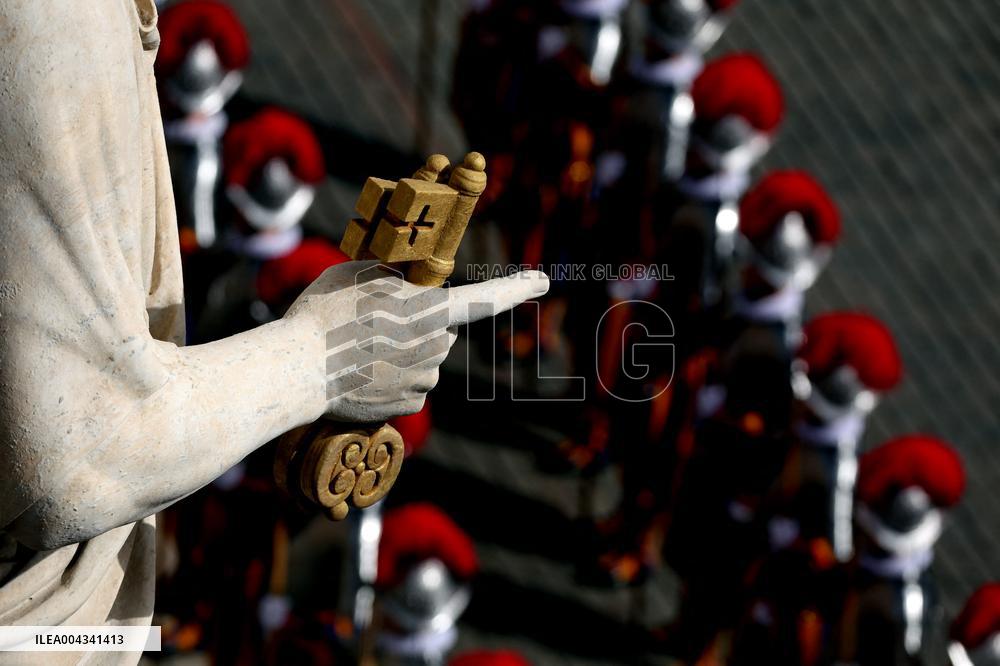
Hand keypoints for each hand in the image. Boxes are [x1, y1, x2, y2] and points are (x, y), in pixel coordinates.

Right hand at [285, 261, 548, 421]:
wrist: (298, 370)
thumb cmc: (325, 314)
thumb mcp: (359, 273)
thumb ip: (394, 277)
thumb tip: (404, 289)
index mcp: (431, 309)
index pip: (484, 298)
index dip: (516, 288)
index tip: (543, 281)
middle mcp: (437, 346)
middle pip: (439, 331)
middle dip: (418, 326)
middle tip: (372, 324)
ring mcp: (425, 379)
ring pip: (423, 359)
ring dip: (402, 353)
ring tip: (360, 350)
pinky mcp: (410, 405)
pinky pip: (409, 385)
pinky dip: (390, 380)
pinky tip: (362, 374)